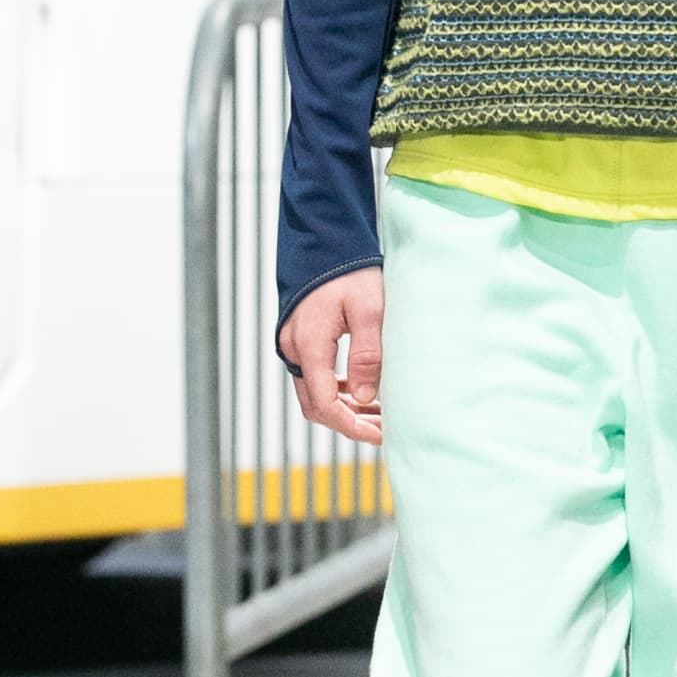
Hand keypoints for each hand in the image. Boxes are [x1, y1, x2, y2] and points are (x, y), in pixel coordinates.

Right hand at [279, 268, 384, 445]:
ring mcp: (293, 344)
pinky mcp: (299, 340)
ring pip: (313, 393)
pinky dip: (336, 391)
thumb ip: (367, 355)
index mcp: (309, 344)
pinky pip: (313, 377)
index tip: (380, 434)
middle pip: (315, 405)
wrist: (327, 241)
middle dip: (349, 422)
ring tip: (378, 414)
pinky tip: (362, 393)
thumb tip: (368, 398)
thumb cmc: (351, 271)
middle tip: (384, 429)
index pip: (325, 404)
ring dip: (343, 408)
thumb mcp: (369, 310)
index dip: (352, 426)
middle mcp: (294, 348)